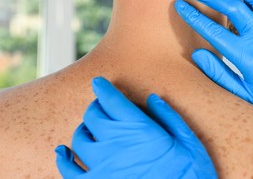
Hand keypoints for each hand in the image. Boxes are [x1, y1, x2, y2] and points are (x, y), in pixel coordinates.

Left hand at [55, 77, 216, 177]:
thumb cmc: (189, 174)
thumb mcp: (188, 142)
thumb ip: (169, 117)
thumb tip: (153, 98)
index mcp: (140, 130)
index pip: (112, 101)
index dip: (103, 88)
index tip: (98, 82)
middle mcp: (117, 145)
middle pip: (93, 117)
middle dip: (96, 107)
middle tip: (101, 107)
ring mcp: (104, 168)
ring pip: (80, 140)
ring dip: (84, 129)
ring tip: (91, 129)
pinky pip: (70, 171)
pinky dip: (63, 159)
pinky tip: (63, 152)